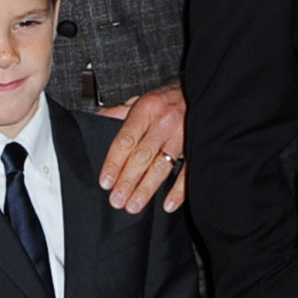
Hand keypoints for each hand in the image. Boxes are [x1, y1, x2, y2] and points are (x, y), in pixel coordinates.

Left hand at [96, 84, 186, 214]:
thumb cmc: (167, 99)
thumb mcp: (141, 99)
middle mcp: (164, 122)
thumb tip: (97, 122)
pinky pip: (188, 171)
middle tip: (117, 200)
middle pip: (143, 156)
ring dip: (147, 189)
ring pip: (163, 166)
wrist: (201, 92)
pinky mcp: (198, 147)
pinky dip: (179, 190)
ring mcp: (183, 136)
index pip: (126, 140)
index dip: (114, 163)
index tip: (106, 181)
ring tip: (134, 205)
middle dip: (128, 181)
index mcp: (147, 109)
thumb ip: (119, 113)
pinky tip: (168, 204)